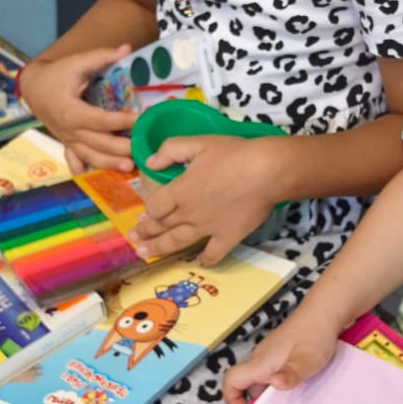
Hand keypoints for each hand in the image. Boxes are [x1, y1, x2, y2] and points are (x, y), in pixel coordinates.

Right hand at [20, 46, 135, 171]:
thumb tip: (126, 48)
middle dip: (121, 148)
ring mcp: (67, 138)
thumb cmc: (57, 74)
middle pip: (98, 143)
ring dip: (109, 163)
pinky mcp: (66, 142)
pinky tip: (96, 174)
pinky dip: (84, 167)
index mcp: (71, 111)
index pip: (100, 120)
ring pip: (89, 156)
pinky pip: (75, 159)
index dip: (121, 121)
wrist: (33, 87)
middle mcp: (69, 129)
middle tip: (142, 149)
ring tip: (128, 167)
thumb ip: (101, 56)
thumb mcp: (77, 62)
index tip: (140, 119)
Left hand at [134, 134, 282, 264]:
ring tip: (145, 256)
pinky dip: (204, 260)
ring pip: (177, 242)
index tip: (145, 213)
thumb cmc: (233, 154)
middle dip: (145, 233)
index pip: (154, 207)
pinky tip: (199, 261)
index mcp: (180, 191)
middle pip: (161, 226)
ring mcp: (208, 228)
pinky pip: (213, 254)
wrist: (267, 171)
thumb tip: (149, 163)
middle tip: (135, 239)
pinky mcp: (228, 237)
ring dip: (159, 249)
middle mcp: (189, 213)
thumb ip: (170, 150)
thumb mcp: (198, 142)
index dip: (148, 210)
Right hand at [223, 305, 341, 403]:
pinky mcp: (280, 354)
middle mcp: (261, 360)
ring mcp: (270, 356)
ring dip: (271, 395)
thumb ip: (291, 374)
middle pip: (246, 385)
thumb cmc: (314, 335)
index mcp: (261, 362)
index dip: (232, 399)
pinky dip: (280, 384)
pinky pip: (273, 373)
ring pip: (261, 380)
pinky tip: (298, 390)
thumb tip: (274, 383)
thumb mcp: (306, 361)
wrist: (323, 312)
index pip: (231, 380)